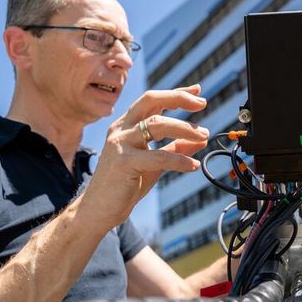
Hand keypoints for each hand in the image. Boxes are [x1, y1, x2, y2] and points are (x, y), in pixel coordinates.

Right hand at [79, 85, 209, 230]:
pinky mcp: (123, 162)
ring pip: (156, 124)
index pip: (152, 101)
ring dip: (184, 128)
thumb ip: (174, 149)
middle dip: (178, 98)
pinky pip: (158, 156)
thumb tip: (200, 140)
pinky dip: (179, 160)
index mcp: (127, 125)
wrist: (98, 210)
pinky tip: (193, 165)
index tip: (198, 91)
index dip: (176, 93)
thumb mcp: (155, 164)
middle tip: (201, 104)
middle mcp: (121, 129)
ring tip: (203, 136)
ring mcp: (120, 144)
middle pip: (150, 101)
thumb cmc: (125, 185)